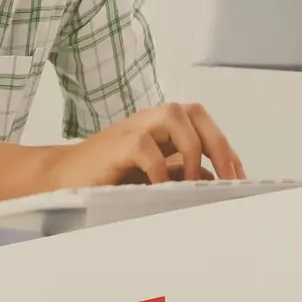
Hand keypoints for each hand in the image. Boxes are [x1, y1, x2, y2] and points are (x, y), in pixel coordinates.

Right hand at [42, 102, 247, 190]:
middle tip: (230, 179)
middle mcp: (151, 122)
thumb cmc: (106, 178)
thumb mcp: (151, 178)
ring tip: (193, 182)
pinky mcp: (116, 144)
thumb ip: (179, 175)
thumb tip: (214, 182)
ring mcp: (133, 129)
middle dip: (218, 144)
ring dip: (191, 149)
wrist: (61, 179)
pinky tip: (159, 189)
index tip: (241, 179)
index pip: (204, 125)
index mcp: (163, 129)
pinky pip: (145, 146)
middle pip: (195, 113)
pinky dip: (159, 168)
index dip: (226, 149)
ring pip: (175, 116)